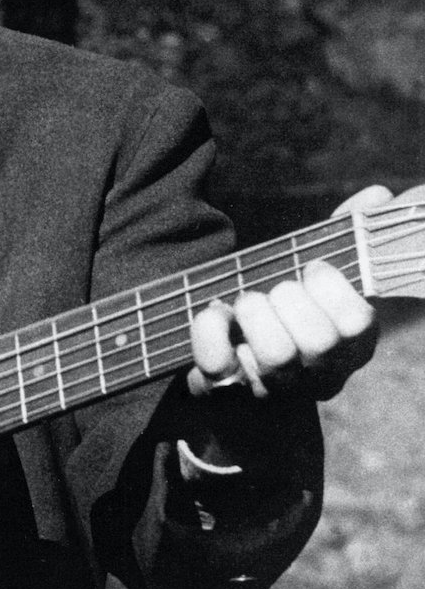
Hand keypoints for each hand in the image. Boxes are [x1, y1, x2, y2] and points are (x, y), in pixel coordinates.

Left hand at [186, 185, 387, 401]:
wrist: (233, 356)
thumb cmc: (283, 303)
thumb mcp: (313, 269)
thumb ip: (345, 233)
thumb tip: (378, 195)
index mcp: (352, 345)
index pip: (358, 324)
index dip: (331, 289)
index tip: (312, 267)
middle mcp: (319, 375)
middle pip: (318, 341)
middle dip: (288, 298)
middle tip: (273, 288)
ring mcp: (275, 390)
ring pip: (276, 356)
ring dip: (254, 313)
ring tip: (245, 300)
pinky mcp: (227, 392)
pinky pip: (219, 366)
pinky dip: (209, 331)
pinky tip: (215, 314)